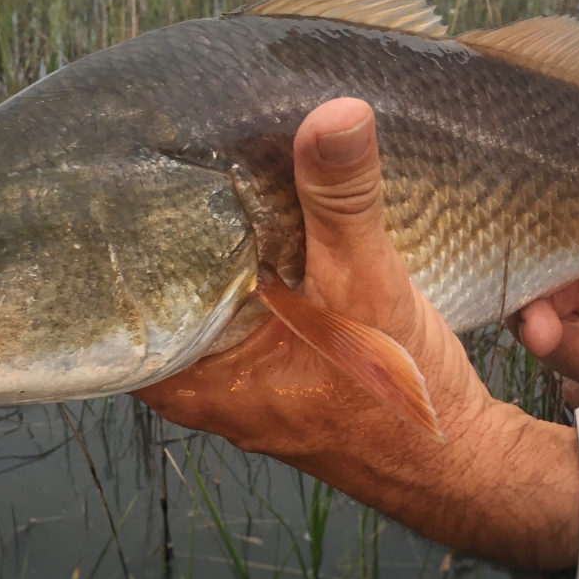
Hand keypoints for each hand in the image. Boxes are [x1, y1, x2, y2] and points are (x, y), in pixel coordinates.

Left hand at [134, 99, 578, 568]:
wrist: (457, 462)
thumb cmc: (398, 401)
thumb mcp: (366, 287)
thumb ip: (342, 200)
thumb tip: (333, 116)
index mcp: (186, 377)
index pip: (120, 292)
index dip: (122, 228)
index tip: (126, 162)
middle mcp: (198, 383)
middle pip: (163, 287)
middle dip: (174, 223)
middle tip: (175, 145)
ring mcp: (237, 378)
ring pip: (207, 296)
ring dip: (220, 244)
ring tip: (216, 167)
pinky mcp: (275, 369)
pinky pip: (244, 306)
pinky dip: (254, 265)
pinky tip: (269, 222)